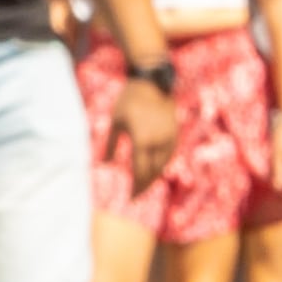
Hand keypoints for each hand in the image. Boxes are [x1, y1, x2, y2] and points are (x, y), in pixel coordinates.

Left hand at [113, 71, 177, 188]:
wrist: (153, 83)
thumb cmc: (129, 101)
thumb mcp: (115, 122)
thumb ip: (111, 144)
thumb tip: (106, 163)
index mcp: (142, 140)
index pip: (140, 171)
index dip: (135, 187)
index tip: (130, 198)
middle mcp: (158, 142)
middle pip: (153, 172)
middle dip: (145, 185)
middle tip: (137, 195)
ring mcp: (169, 138)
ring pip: (163, 165)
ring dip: (154, 176)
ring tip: (144, 184)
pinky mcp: (175, 134)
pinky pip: (169, 155)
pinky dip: (161, 165)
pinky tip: (154, 168)